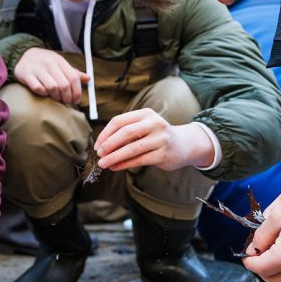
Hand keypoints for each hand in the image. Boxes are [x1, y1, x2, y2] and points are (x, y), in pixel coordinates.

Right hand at [13, 48, 90, 104]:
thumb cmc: (44, 62)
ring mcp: (37, 69)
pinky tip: (44, 94)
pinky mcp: (26, 75)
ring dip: (56, 97)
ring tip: (55, 98)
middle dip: (67, 97)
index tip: (76, 100)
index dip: (77, 91)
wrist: (23, 55)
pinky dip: (43, 94)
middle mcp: (49, 63)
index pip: (73, 77)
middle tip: (65, 101)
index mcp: (60, 61)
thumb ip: (72, 72)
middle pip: (64, 85)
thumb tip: (88, 78)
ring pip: (52, 88)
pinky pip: (38, 88)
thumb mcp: (59, 63)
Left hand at [95, 109, 215, 171]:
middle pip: (125, 133)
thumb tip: (102, 146)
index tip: (97, 145)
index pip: (119, 121)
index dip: (105, 134)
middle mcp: (154, 123)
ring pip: (131, 149)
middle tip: (99, 154)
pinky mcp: (163, 154)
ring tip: (103, 163)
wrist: (184, 145)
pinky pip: (139, 160)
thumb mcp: (144, 127)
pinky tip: (115, 167)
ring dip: (114, 157)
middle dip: (108, 145)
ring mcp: (160, 139)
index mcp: (146, 114)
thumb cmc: (156, 136)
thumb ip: (126, 133)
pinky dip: (124, 164)